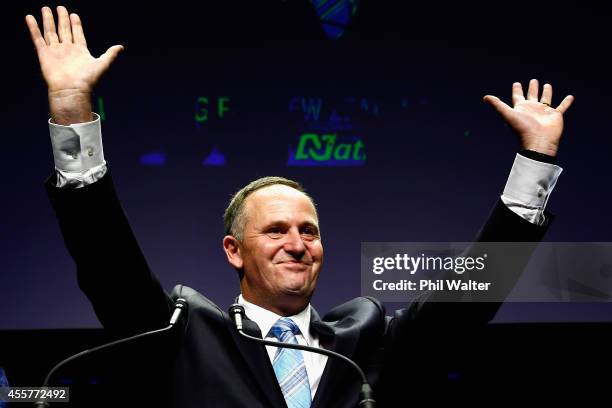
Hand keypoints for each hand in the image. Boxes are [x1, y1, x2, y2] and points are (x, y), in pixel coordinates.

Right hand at [25, 6, 123, 123]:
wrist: (72, 90)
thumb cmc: (87, 80)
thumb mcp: (102, 64)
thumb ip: (110, 54)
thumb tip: (121, 47)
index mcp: (80, 51)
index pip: (77, 33)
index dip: (76, 24)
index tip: (74, 15)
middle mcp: (67, 49)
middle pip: (64, 30)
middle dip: (62, 19)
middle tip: (60, 7)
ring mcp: (55, 51)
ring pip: (50, 31)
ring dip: (48, 20)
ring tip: (46, 8)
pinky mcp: (44, 54)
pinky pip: (37, 38)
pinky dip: (33, 27)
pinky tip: (30, 17)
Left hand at [483, 79, 573, 155]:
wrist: (538, 141)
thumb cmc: (522, 129)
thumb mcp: (508, 114)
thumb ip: (497, 105)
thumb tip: (485, 97)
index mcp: (521, 108)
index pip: (518, 97)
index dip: (517, 90)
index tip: (517, 83)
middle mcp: (532, 109)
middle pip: (532, 96)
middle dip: (532, 88)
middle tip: (533, 81)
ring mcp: (544, 112)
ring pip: (546, 99)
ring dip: (546, 92)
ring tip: (546, 85)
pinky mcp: (555, 115)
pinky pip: (562, 107)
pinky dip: (566, 102)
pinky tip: (571, 96)